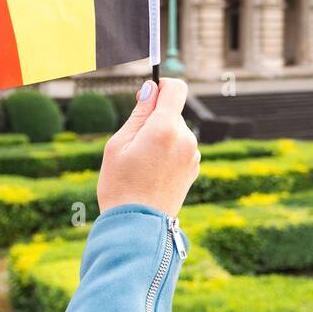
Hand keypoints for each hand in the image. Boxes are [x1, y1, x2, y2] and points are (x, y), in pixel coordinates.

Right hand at [97, 78, 199, 216]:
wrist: (138, 226)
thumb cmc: (121, 185)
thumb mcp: (118, 144)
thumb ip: (139, 113)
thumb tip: (151, 88)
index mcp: (166, 128)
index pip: (176, 88)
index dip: (161, 85)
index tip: (147, 97)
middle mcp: (186, 138)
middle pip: (172, 111)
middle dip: (154, 119)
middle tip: (134, 144)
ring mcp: (193, 154)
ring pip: (176, 130)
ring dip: (161, 136)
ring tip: (143, 163)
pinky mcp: (194, 167)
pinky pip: (181, 147)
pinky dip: (168, 151)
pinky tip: (153, 172)